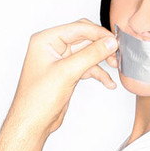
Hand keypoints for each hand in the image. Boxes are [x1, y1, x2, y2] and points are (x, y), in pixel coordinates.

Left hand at [8, 19, 118, 136]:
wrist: (33, 122)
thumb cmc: (37, 99)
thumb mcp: (67, 72)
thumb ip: (91, 55)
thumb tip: (109, 42)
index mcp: (46, 40)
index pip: (78, 28)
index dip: (98, 33)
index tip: (115, 41)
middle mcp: (53, 47)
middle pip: (85, 38)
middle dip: (102, 45)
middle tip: (116, 52)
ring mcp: (61, 60)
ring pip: (89, 53)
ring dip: (102, 59)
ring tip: (114, 66)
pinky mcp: (68, 73)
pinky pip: (88, 67)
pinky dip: (99, 73)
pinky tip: (108, 82)